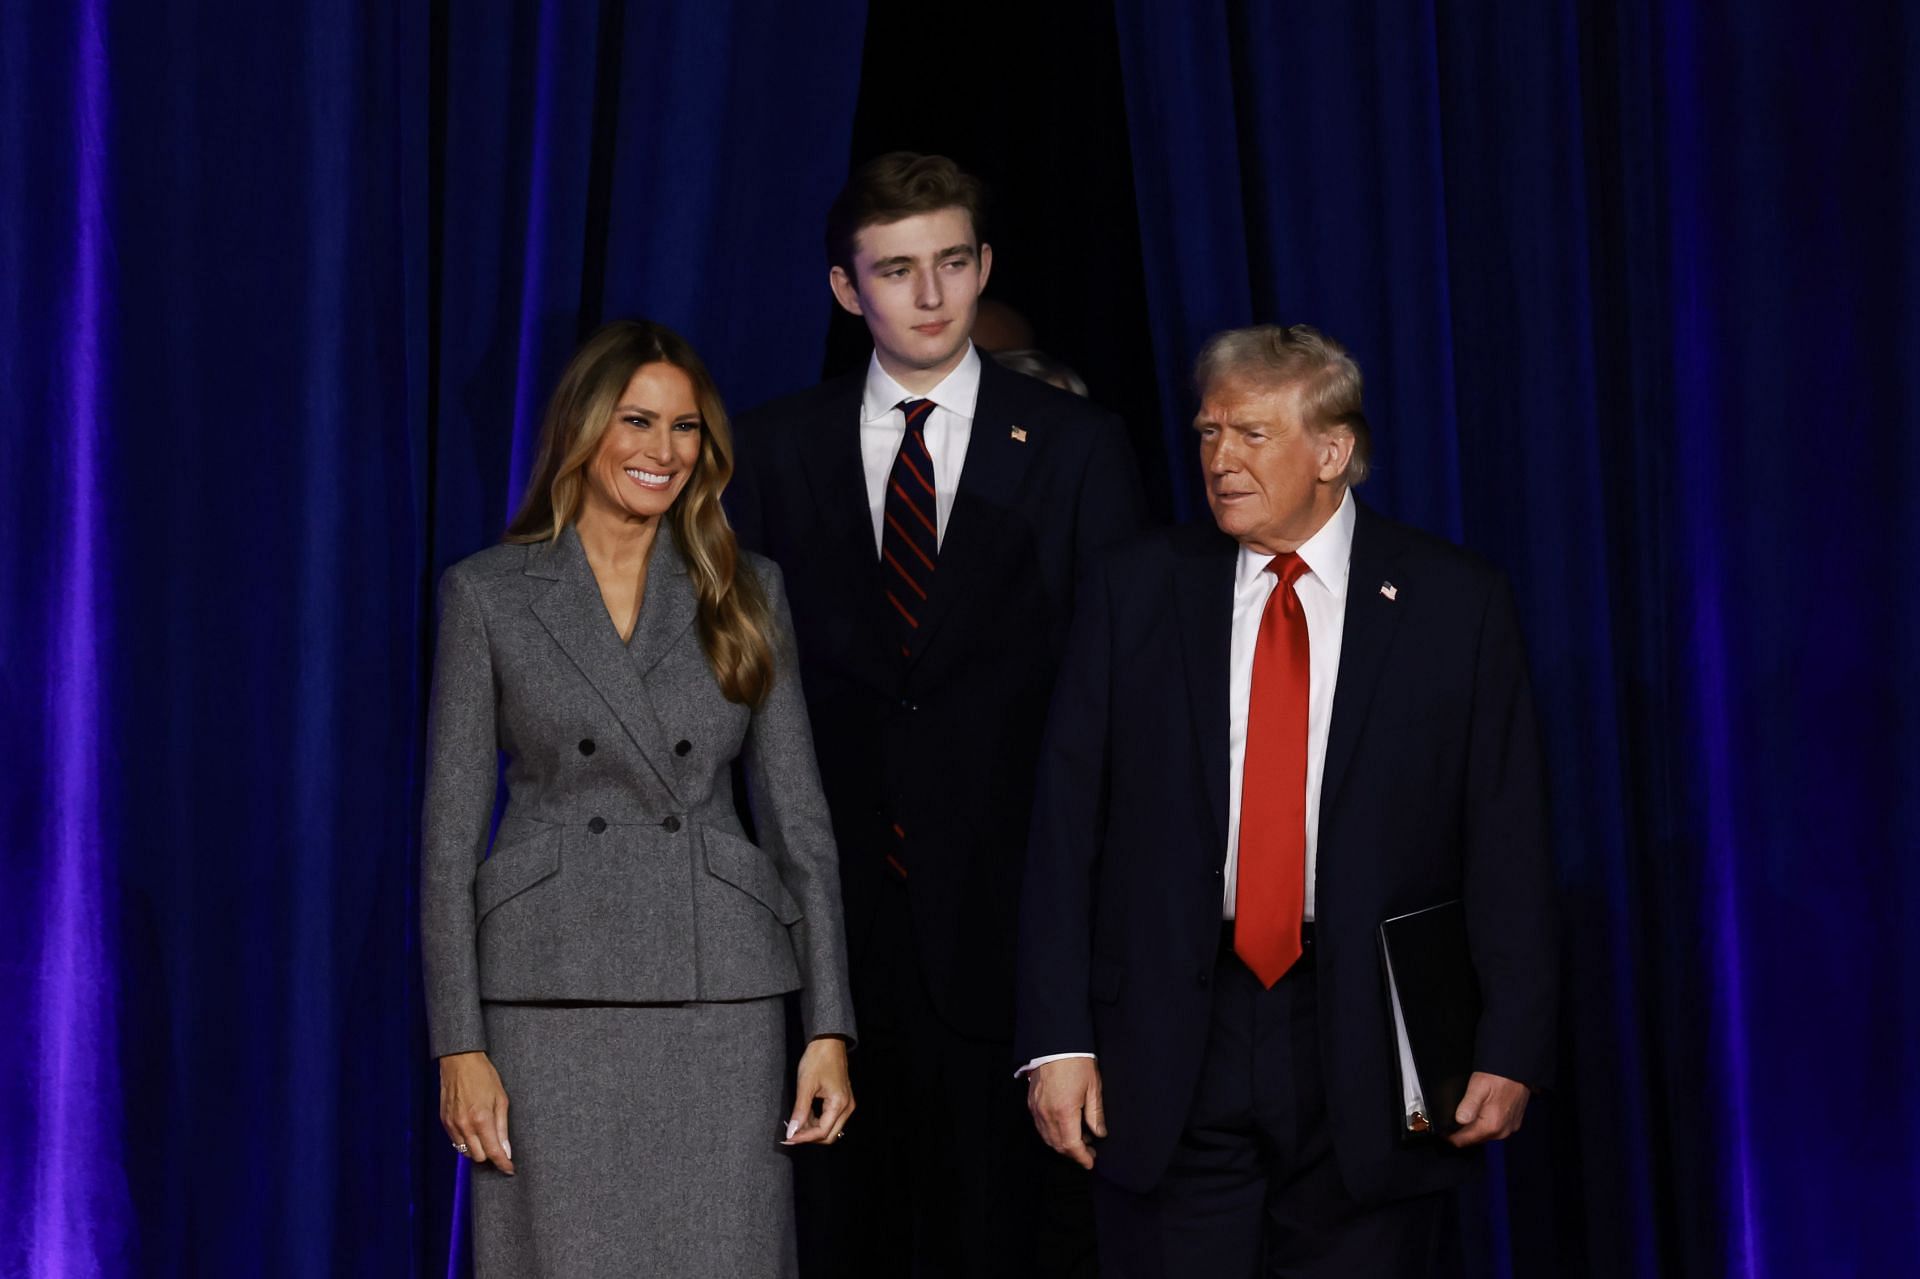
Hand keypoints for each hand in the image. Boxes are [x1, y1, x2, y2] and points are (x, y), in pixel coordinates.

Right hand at [439, 1051, 514, 1173]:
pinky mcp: (444, 1122)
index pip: (493, 1152)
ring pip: (465, 1152)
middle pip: (478, 1157)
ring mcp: (452, 1125)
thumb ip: (503, 1127)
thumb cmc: (484, 1076)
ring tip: (486, 1138)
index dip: (503, 1164)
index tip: (509, 1169)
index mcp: (482, 1119)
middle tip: (499, 1148)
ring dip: (477, 1150)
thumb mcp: (501, 1099)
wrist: (459, 1061)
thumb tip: (506, 1150)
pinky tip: (473, 1131)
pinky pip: (455, 1142)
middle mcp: (465, 1125)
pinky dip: (466, 1142)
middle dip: (490, 1155)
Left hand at [785, 1036, 854, 1145]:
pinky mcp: (842, 1100)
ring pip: (830, 1128)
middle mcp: (847, 1107)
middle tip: (790, 1135)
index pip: (821, 1132)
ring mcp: (846, 1104)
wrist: (828, 1041)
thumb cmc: (818, 1059)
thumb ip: (800, 1111)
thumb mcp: (805, 1085)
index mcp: (839, 1104)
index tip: (788, 1138)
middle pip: (828, 1135)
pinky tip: (804, 1116)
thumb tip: (792, 1131)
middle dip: (809, 1137)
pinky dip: (817, 1121)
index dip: (803, 1138)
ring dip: (812, 1130)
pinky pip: (830, 1119)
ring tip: (794, 1124)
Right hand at [1028, 1057, 1105, 1168]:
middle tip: (1089, 1151)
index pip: (1072, 1145)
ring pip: (1047, 1138)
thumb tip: (1099, 1134)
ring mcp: (1036, 1109)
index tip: (1091, 1162)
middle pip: (1058, 1145)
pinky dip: (1051, 1134)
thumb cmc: (1076, 1062)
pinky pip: (1040, 1127)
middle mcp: (1047, 1114)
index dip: (1082, 1157)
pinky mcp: (1031, 1103)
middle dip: (1074, 1153)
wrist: (1055, 1043)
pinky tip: (1063, 1128)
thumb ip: (1096, 1115)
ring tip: (1079, 1139)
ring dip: (1062, 1144)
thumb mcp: (1093, 1088)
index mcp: (1064, 1112)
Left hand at [1447, 1071, 1529, 1147]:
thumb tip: (1459, 1120)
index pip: (1463, 1141)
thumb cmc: (1499, 1075)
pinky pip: (1494, 1129)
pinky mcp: (1513, 1123)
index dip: (1449, 1136)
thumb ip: (1468, 1105)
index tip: (1441, 1129)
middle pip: (1474, 1139)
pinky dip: (1485, 1124)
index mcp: (1491, 1125)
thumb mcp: (1478, 1086)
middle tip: (1452, 1117)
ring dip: (1473, 1128)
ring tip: (1464, 1113)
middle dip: (1461, 1132)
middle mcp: (1502, 1131)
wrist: (1519, 1069)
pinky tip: (1481, 1112)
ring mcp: (1509, 1128)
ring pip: (1484, 1135)